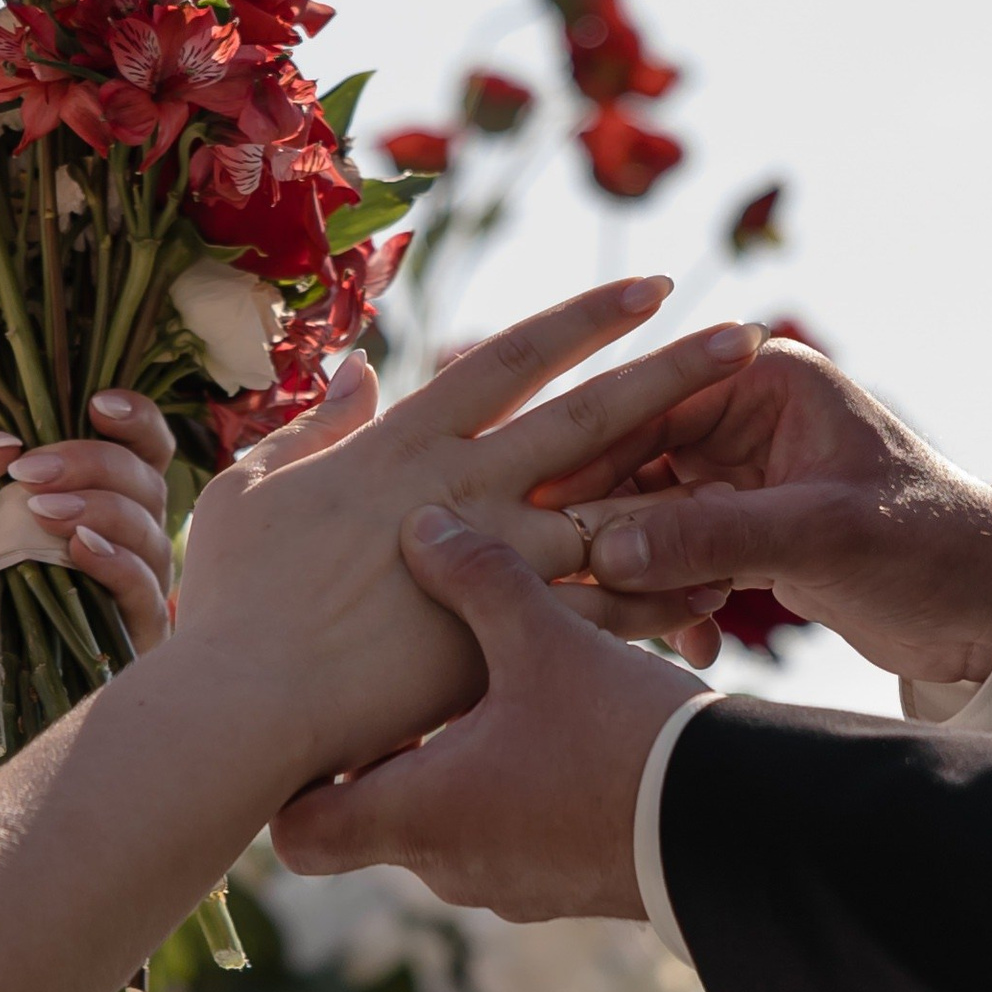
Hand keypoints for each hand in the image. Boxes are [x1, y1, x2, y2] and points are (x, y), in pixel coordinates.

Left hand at [0, 392, 176, 701]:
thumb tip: (11, 442)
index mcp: (74, 487)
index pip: (138, 444)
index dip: (135, 418)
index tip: (96, 406)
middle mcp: (108, 533)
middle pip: (148, 478)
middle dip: (96, 462)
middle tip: (29, 475)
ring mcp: (117, 589)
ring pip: (151, 531)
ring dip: (104, 508)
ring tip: (40, 513)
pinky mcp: (118, 641)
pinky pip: (148, 595)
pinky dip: (120, 564)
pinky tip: (77, 551)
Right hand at [175, 282, 761, 795]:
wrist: (243, 702)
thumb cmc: (231, 598)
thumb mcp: (254, 486)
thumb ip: (313, 426)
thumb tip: (356, 370)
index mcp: (403, 443)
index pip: (512, 359)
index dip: (585, 319)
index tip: (650, 289)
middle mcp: (459, 487)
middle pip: (589, 418)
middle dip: (672, 373)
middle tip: (744, 336)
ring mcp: (486, 562)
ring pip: (612, 511)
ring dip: (691, 484)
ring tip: (760, 463)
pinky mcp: (498, 635)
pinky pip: (599, 610)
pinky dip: (658, 595)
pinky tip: (716, 584)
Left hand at [272, 507, 700, 916]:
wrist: (738, 827)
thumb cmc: (624, 737)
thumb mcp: (545, 639)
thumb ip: (476, 578)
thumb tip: (420, 524)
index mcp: (416, 814)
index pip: (297, 833)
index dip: (292, 781)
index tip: (311, 723)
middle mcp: (447, 865)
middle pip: (370, 821)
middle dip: (383, 753)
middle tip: (396, 683)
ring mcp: (507, 886)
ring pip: (444, 825)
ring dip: (452, 768)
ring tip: (483, 695)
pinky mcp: (562, 887)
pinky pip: (507, 838)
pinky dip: (509, 791)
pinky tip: (547, 731)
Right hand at [559, 335, 991, 686]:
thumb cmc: (930, 544)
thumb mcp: (821, 535)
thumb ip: (713, 535)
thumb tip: (604, 550)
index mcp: (764, 380)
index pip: (647, 402)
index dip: (585, 454)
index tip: (530, 504)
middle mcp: (742, 419)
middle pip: (632, 461)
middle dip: (602, 523)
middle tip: (556, 575)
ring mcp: (738, 479)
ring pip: (645, 517)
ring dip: (638, 573)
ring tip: (631, 624)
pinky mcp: (741, 534)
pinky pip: (675, 559)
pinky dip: (676, 602)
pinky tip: (692, 647)